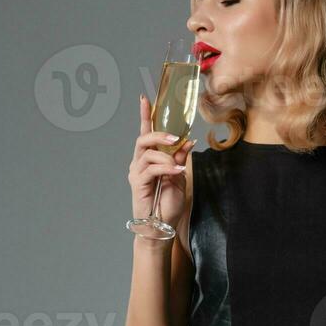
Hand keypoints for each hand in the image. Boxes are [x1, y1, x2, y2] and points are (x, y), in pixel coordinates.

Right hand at [126, 94, 194, 229]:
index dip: (145, 116)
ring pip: (147, 152)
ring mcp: (136, 173)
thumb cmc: (167, 205)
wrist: (161, 227)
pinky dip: (165, 168)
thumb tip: (188, 141)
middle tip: (175, 137)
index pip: (146, 133)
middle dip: (159, 133)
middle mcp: (139, 163)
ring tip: (177, 166)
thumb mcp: (179, 178)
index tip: (145, 99)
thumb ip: (180, 160)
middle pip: (143, 138)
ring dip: (165, 155)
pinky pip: (151, 169)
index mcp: (149, 159)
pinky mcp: (137, 183)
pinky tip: (176, 172)